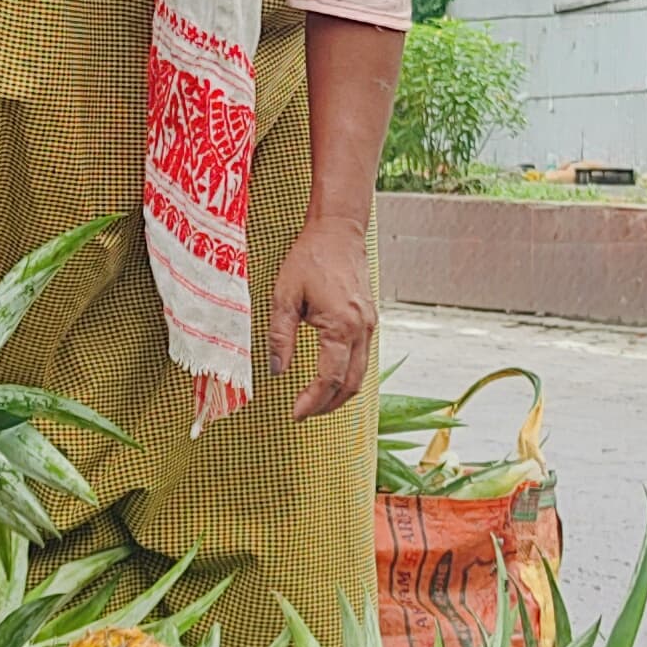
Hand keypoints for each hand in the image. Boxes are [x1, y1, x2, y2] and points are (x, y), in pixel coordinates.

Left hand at [267, 215, 377, 422]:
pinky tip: (330, 379)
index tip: (295, 414)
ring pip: (360, 375)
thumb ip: (280, 336)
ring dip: (339, 395)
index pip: (328, 379)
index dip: (312, 401)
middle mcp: (361, 329)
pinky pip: (363, 359)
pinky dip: (348, 376)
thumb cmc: (310, 258)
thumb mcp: (284, 296)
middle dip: (327, 405)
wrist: (338, 232)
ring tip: (315, 403)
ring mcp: (369, 325)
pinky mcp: (369, 320)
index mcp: (341, 326)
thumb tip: (276, 371)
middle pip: (350, 384)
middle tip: (303, 414)